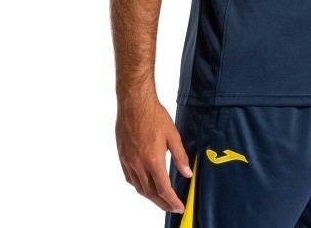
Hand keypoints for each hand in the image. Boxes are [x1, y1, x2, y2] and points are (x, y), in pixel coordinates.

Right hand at [115, 96, 192, 212]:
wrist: (134, 103)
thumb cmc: (154, 115)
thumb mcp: (173, 135)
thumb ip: (180, 156)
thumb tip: (187, 174)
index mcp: (153, 160)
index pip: (164, 189)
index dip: (172, 201)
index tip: (179, 207)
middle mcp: (138, 164)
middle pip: (151, 193)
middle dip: (163, 203)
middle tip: (172, 207)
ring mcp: (128, 162)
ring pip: (139, 188)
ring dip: (151, 197)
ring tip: (161, 200)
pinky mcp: (122, 157)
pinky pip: (130, 179)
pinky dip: (140, 187)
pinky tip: (146, 185)